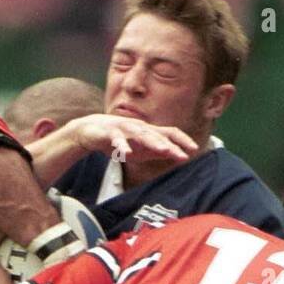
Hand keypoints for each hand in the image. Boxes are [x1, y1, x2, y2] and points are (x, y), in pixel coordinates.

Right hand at [68, 114, 196, 164]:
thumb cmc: (118, 141)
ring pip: (140, 134)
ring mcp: (124, 128)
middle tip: (182, 155)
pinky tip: (127, 153)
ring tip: (163, 150)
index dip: (182, 140)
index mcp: (147, 131)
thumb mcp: (139, 149)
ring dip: (152, 142)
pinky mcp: (109, 132)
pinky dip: (122, 146)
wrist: (90, 132)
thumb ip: (157, 152)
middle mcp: (138, 127)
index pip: (169, 133)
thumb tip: (177, 155)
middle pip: (157, 135)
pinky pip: (116, 139)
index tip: (194, 149)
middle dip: (170, 145)